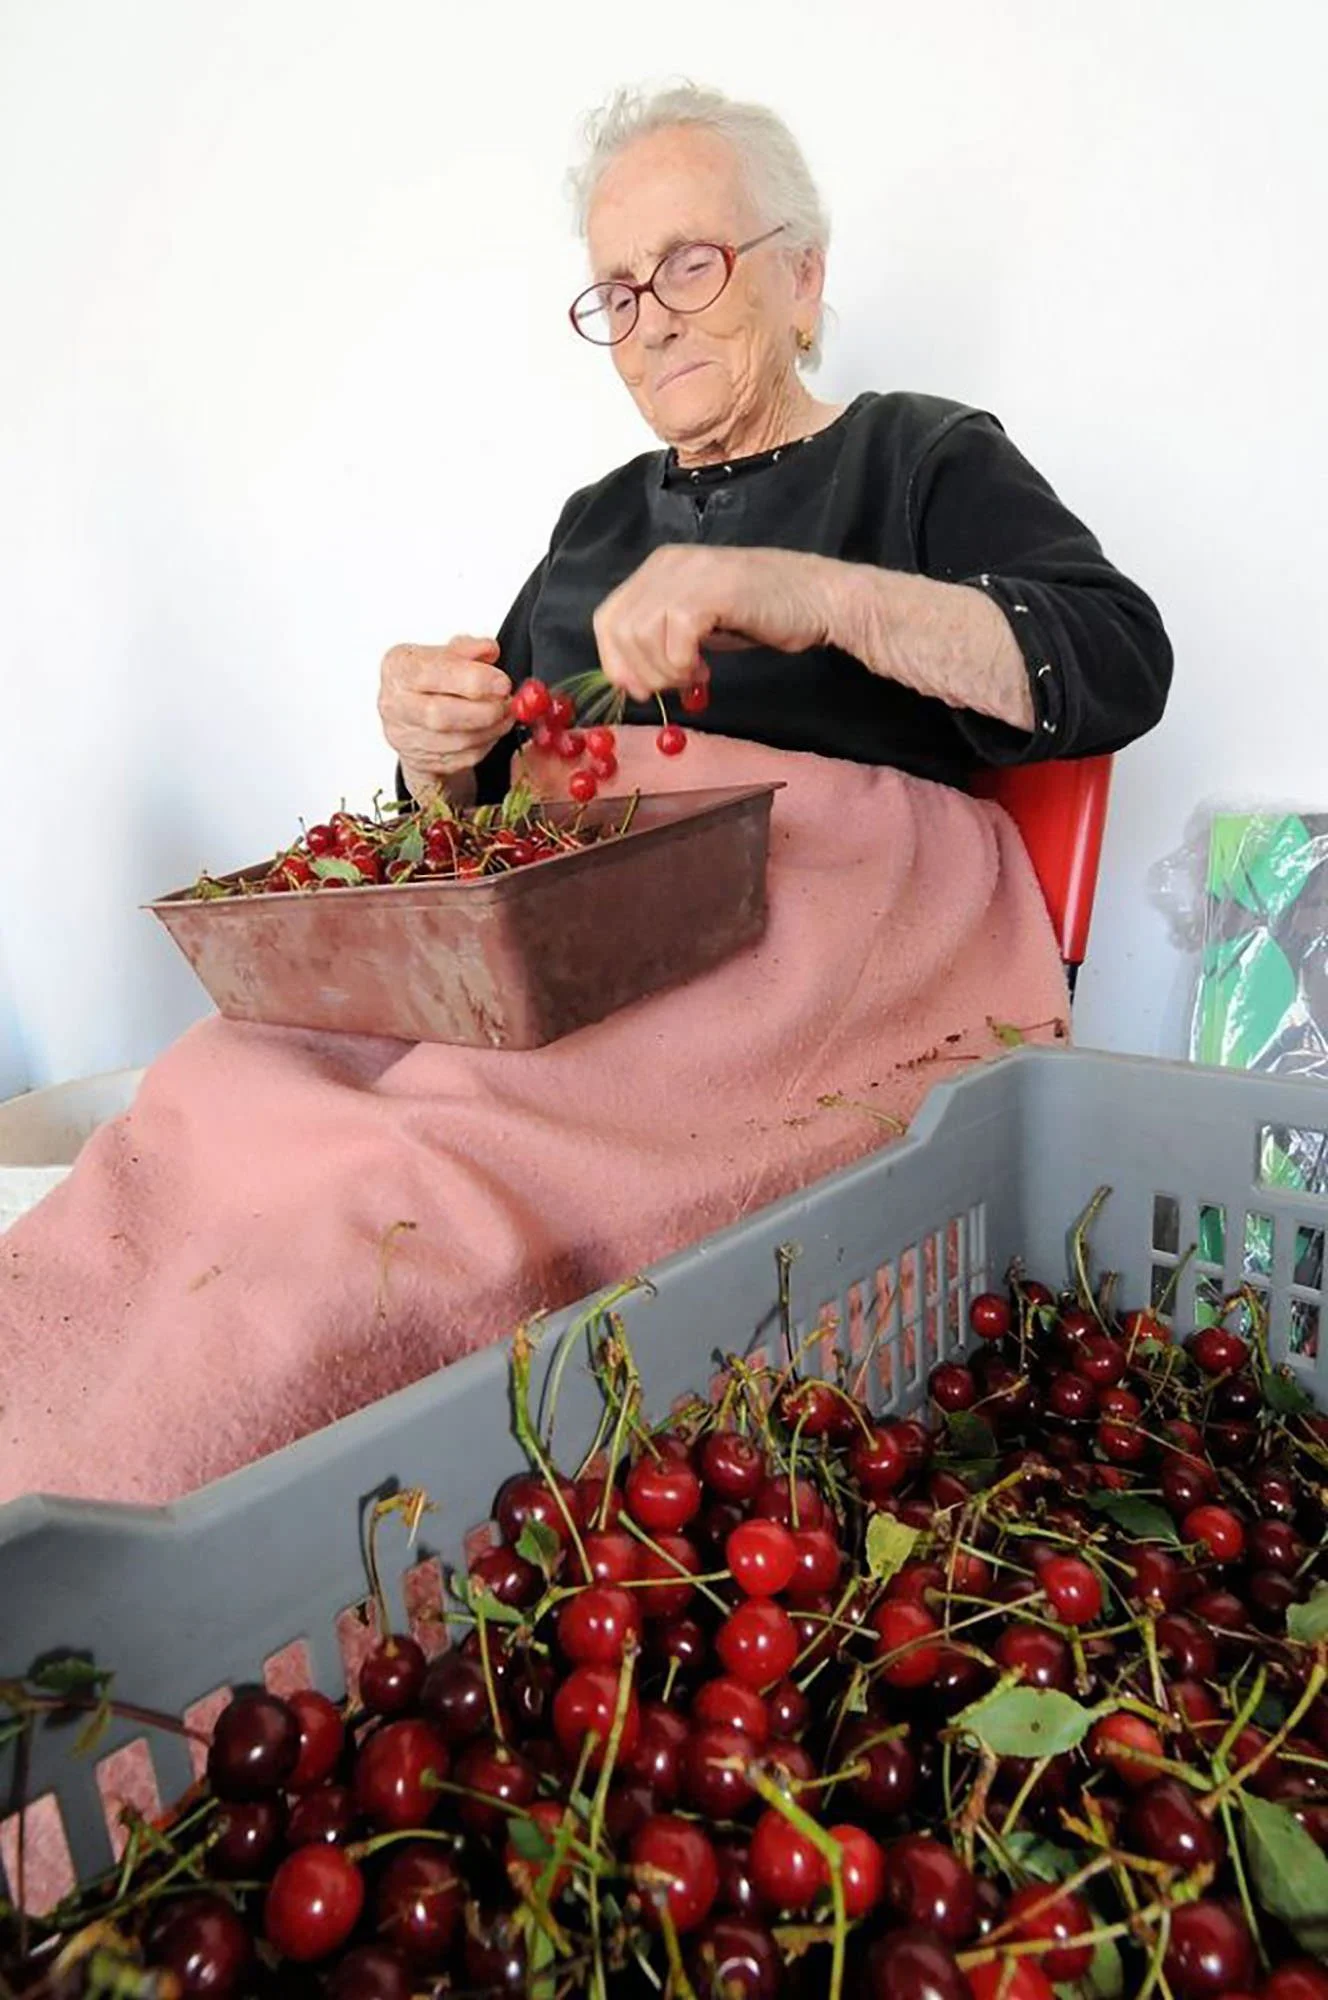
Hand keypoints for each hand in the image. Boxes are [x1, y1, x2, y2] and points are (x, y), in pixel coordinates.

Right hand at [378, 637, 510, 798]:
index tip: (502, 682)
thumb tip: (488, 650)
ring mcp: (404, 737)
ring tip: (505, 715)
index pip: (433, 674)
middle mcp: (396, 704)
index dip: (474, 680)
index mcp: (399, 669)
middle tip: (507, 702)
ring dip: (490, 729)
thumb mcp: (446, 654)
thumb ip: (467, 649)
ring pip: (455, 742)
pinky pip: (461, 759)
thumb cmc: (431, 680)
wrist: (413, 714)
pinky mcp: (421, 761)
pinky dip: (485, 745)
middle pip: (440, 715)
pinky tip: (492, 731)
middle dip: (484, 710)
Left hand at [592, 546, 833, 700]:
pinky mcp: (712, 592)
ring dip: (666, 671)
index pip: (607, 618)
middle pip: (619, 630)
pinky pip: (675, 639)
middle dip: (642, 671)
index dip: (615, 662)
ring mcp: (689, 574)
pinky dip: (684, 665)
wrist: (819, 598)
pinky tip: (705, 670)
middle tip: (675, 685)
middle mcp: (667, 564)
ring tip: (695, 676)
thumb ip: (663, 638)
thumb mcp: (700, 622)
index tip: (640, 689)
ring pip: (642, 636)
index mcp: (659, 567)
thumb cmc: (764, 612)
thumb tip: (631, 676)